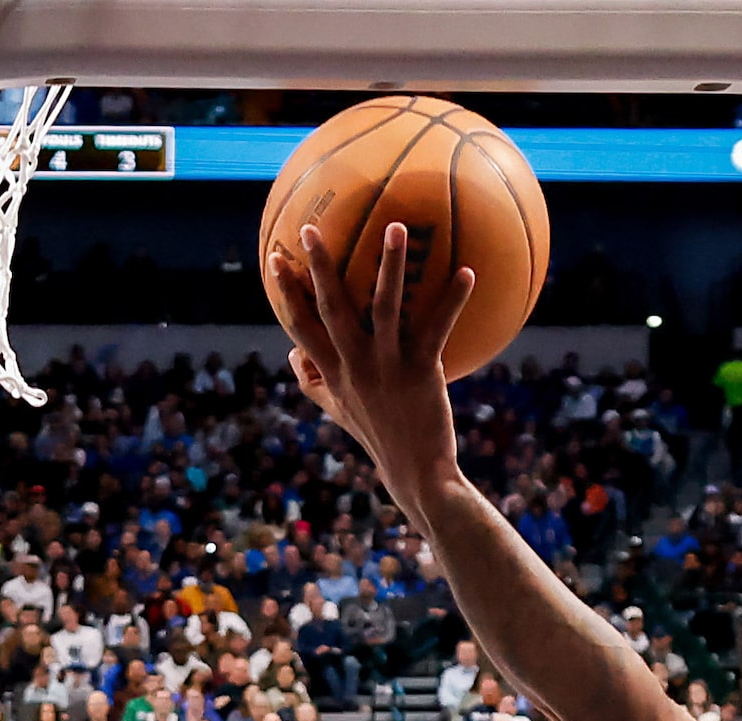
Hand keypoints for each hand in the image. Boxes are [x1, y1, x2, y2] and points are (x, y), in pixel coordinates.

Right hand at [273, 221, 477, 517]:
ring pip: (384, 306)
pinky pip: (437, 327)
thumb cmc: (377, 436)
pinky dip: (452, 299)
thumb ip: (312, 382)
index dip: (286, 293)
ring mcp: (389, 366)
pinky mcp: (423, 371)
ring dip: (390, 264)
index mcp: (333, 372)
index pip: (300, 327)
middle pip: (332, 308)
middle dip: (320, 266)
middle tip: (313, 229)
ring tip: (396, 227)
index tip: (274, 258)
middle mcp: (355, 365)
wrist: (415, 472)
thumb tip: (293, 354)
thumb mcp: (336, 411)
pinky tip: (467, 271)